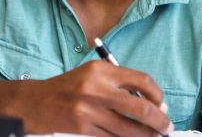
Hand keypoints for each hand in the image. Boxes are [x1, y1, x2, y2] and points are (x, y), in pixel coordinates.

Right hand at [0, 60, 173, 135]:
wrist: (35, 102)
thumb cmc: (66, 88)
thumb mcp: (91, 75)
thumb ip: (118, 83)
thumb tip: (150, 102)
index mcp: (101, 70)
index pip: (142, 80)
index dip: (158, 95)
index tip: (162, 105)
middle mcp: (96, 88)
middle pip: (141, 108)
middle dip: (160, 121)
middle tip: (166, 127)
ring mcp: (89, 109)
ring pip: (129, 129)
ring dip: (147, 135)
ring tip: (154, 136)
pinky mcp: (82, 127)